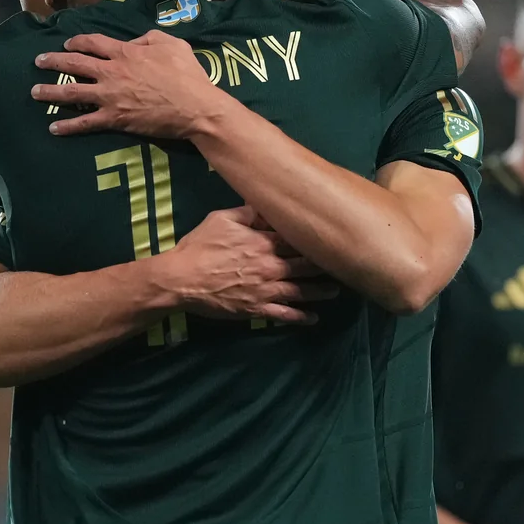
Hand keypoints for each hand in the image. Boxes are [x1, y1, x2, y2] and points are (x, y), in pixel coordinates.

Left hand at [32, 31, 231, 138]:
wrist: (195, 107)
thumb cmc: (187, 75)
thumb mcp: (172, 44)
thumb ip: (149, 38)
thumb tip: (135, 42)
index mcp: (125, 52)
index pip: (93, 42)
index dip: (77, 41)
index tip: (67, 43)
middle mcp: (111, 72)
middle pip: (75, 63)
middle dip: (53, 61)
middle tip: (38, 62)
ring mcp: (110, 96)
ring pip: (72, 91)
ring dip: (50, 91)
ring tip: (34, 92)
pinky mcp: (114, 119)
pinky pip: (85, 122)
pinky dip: (67, 126)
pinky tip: (53, 127)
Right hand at [153, 207, 337, 322]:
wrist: (182, 279)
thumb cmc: (199, 246)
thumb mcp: (221, 219)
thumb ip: (247, 212)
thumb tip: (266, 204)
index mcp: (263, 242)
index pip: (296, 240)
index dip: (314, 240)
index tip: (330, 238)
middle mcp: (270, 266)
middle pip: (305, 266)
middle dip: (325, 266)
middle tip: (341, 266)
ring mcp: (265, 290)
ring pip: (301, 291)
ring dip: (320, 292)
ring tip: (335, 292)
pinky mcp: (256, 310)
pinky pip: (283, 315)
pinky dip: (300, 318)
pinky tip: (313, 319)